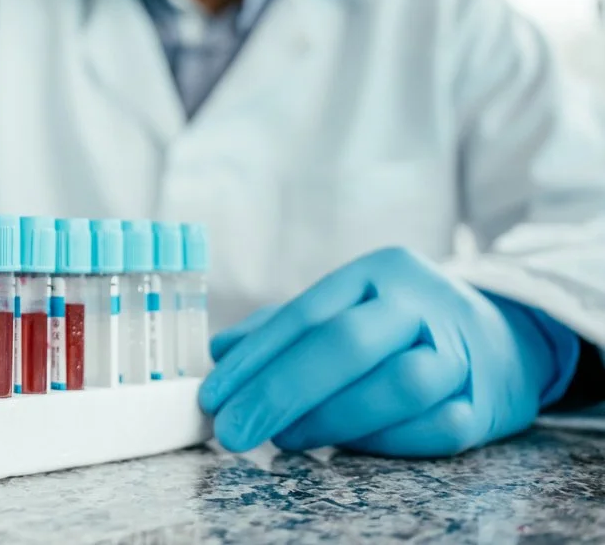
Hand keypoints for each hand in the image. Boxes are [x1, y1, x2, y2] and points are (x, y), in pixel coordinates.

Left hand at [198, 247, 561, 456]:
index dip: (253, 360)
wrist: (506, 341)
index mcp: (380, 272)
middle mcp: (423, 303)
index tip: (215, 398)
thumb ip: (284, 329)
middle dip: (281, 392)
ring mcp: (461, 352)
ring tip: (288, 439)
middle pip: (346, 343)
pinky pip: (431, 429)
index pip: (306, 314)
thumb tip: (220, 351)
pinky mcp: (486, 404)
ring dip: (332, 420)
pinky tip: (347, 448)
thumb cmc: (404, 327)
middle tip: (234, 431)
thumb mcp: (348, 308)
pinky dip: (382, 443)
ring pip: (397, 385)